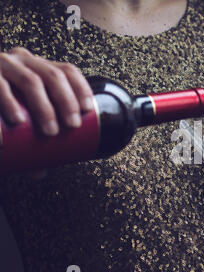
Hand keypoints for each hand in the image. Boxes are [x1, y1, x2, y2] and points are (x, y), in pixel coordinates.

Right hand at [0, 47, 93, 177]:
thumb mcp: (17, 114)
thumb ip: (28, 139)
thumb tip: (40, 171)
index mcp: (36, 67)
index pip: (67, 71)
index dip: (81, 89)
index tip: (87, 111)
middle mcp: (21, 60)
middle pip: (54, 76)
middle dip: (66, 102)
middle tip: (70, 127)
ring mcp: (1, 64)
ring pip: (32, 81)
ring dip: (44, 107)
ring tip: (49, 130)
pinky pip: (0, 88)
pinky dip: (10, 105)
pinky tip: (17, 123)